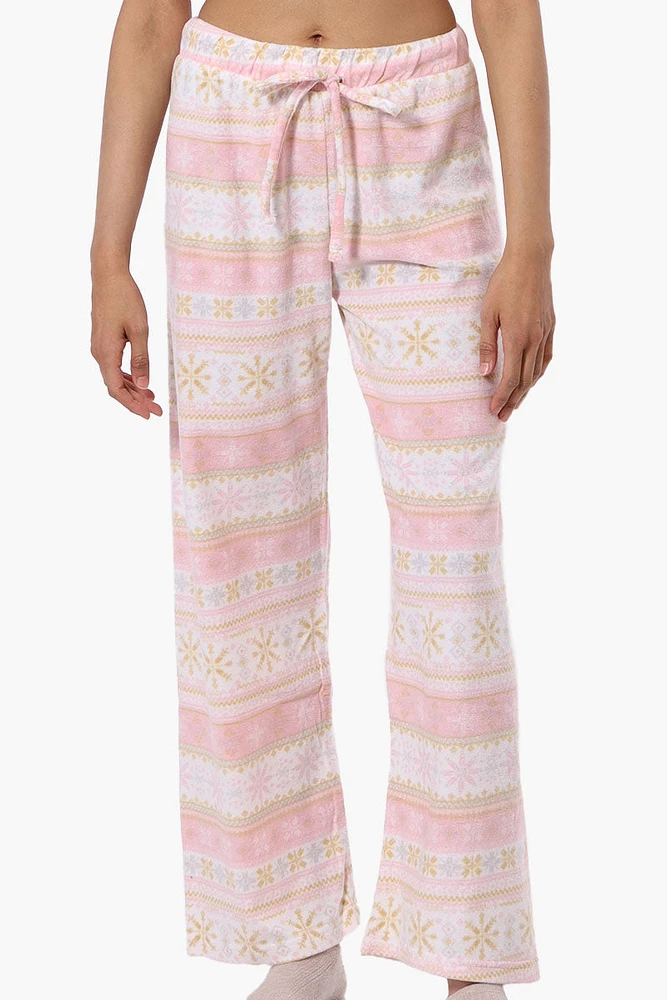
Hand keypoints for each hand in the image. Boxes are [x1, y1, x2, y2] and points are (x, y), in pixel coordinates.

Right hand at [90, 268, 162, 418]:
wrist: (109, 275)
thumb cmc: (125, 299)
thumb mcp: (139, 330)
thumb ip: (141, 359)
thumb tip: (143, 385)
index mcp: (106, 353)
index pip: (116, 390)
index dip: (132, 405)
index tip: (149, 414)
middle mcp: (99, 353)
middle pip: (115, 387)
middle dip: (136, 401)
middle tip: (158, 410)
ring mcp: (99, 348)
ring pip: (115, 378)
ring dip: (133, 390)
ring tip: (152, 398)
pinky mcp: (103, 342)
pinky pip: (114, 367)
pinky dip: (128, 377)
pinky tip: (141, 381)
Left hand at [479, 243, 554, 420]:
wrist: (531, 260)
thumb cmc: (504, 283)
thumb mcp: (487, 314)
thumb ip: (487, 345)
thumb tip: (484, 372)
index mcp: (518, 338)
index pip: (510, 378)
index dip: (501, 397)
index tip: (493, 410)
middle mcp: (535, 340)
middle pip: (525, 380)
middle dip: (512, 400)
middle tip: (502, 416)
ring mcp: (546, 333)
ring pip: (537, 371)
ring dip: (526, 390)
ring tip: (515, 403)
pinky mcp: (551, 326)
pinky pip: (546, 357)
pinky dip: (538, 373)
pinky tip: (532, 379)